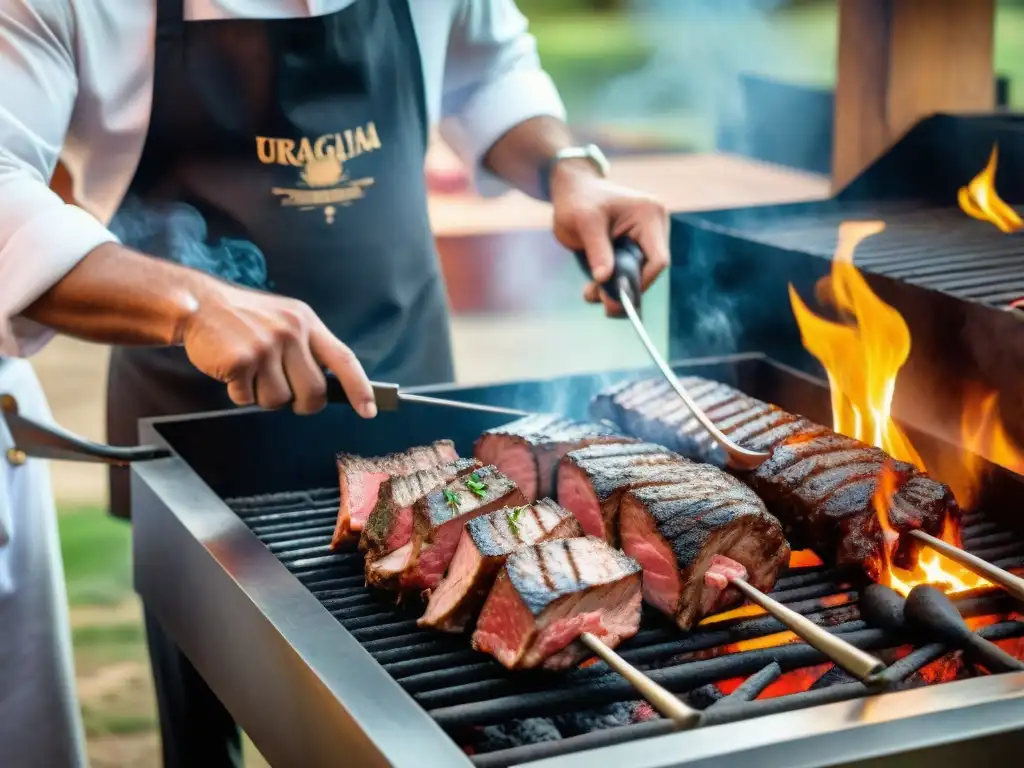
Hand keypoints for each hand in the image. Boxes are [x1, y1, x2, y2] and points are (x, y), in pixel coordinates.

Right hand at [181, 281, 375, 416]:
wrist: (198, 305)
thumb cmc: (244, 318)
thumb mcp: (284, 319)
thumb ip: (307, 347)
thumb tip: (328, 387)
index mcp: (307, 322)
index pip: (343, 359)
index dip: (360, 387)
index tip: (369, 410)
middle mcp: (291, 332)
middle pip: (313, 393)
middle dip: (300, 403)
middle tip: (281, 390)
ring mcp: (266, 346)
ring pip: (278, 401)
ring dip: (262, 396)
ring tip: (249, 371)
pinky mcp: (241, 360)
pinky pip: (248, 399)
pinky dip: (238, 393)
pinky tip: (231, 370)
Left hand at [550, 160, 669, 315]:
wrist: (573, 190)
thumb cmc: (577, 200)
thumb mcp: (584, 223)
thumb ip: (597, 250)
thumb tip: (604, 279)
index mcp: (649, 214)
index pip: (657, 259)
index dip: (639, 282)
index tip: (615, 297)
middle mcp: (655, 224)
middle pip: (649, 269)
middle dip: (624, 288)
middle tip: (596, 300)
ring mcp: (648, 235)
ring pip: (640, 272)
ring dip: (616, 287)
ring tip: (589, 293)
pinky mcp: (637, 243)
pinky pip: (631, 269)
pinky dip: (614, 281)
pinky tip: (593, 287)